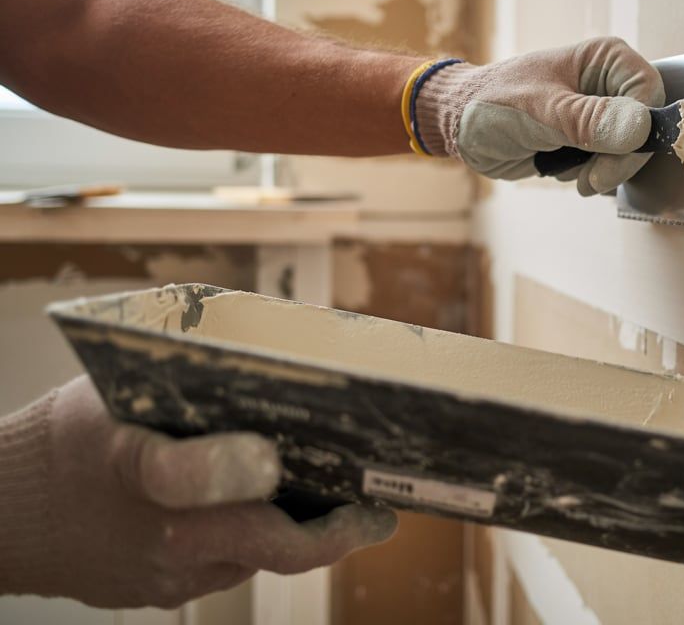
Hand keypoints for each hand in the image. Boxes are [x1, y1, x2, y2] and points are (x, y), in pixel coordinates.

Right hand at [0, 377, 395, 608]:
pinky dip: (264, 539)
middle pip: (259, 545)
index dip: (233, 470)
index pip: (182, 476)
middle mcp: (155, 533)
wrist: (7, 515)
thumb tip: (269, 357)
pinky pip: (233, 567)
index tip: (284, 459)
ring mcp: (164, 575)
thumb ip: (185, 377)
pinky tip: (290, 510)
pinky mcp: (165, 594)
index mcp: (131, 464)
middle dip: (332, 534)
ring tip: (353, 503)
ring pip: (257, 558)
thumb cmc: (68, 436)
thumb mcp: (112, 388)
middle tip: (380, 515)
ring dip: (305, 534)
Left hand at [413, 37, 664, 194]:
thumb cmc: (491, 103)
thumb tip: (639, 127)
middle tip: (590, 178)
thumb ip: (590, 120)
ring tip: (566, 168)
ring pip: (629, 151)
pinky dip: (592, 175)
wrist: (459, 125)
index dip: (640, 128)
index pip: (649, 92)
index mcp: (604, 59)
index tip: (613, 157)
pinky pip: (611, 164)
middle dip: (619, 158)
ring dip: (602, 169)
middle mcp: (609, 84)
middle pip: (645, 127)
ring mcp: (601, 114)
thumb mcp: (541, 111)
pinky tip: (564, 170)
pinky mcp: (590, 140)